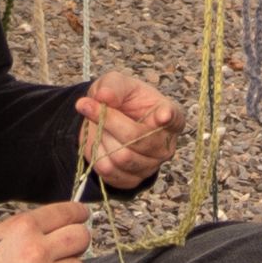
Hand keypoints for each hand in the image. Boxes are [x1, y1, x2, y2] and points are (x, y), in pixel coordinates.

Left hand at [73, 71, 184, 191]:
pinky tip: (99, 142)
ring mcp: (151, 165)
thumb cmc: (121, 99)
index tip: (162, 114)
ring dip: (101, 138)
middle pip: (136, 139)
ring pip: (121, 157)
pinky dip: (97, 155)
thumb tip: (104, 97)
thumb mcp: (116, 82)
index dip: (169, 117)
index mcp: (168, 113)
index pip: (174, 118)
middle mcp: (165, 144)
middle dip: (108, 121)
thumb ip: (112, 86)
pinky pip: (109, 172)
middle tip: (87, 105)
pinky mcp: (133, 180)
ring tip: (98, 125)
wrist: (107, 122)